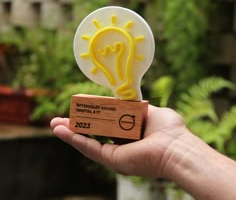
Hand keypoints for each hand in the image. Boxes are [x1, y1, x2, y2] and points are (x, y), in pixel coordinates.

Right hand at [50, 105, 185, 178]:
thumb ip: (137, 106)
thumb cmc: (169, 129)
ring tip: (55, 124)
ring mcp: (115, 153)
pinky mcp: (112, 159)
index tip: (82, 106)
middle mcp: (120, 144)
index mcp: (129, 132)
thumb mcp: (150, 111)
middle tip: (62, 118)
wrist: (177, 148)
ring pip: (88, 141)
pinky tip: (62, 132)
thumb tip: (129, 99)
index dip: (93, 115)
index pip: (106, 123)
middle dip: (77, 125)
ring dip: (71, 132)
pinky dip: (75, 139)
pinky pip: (90, 148)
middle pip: (94, 133)